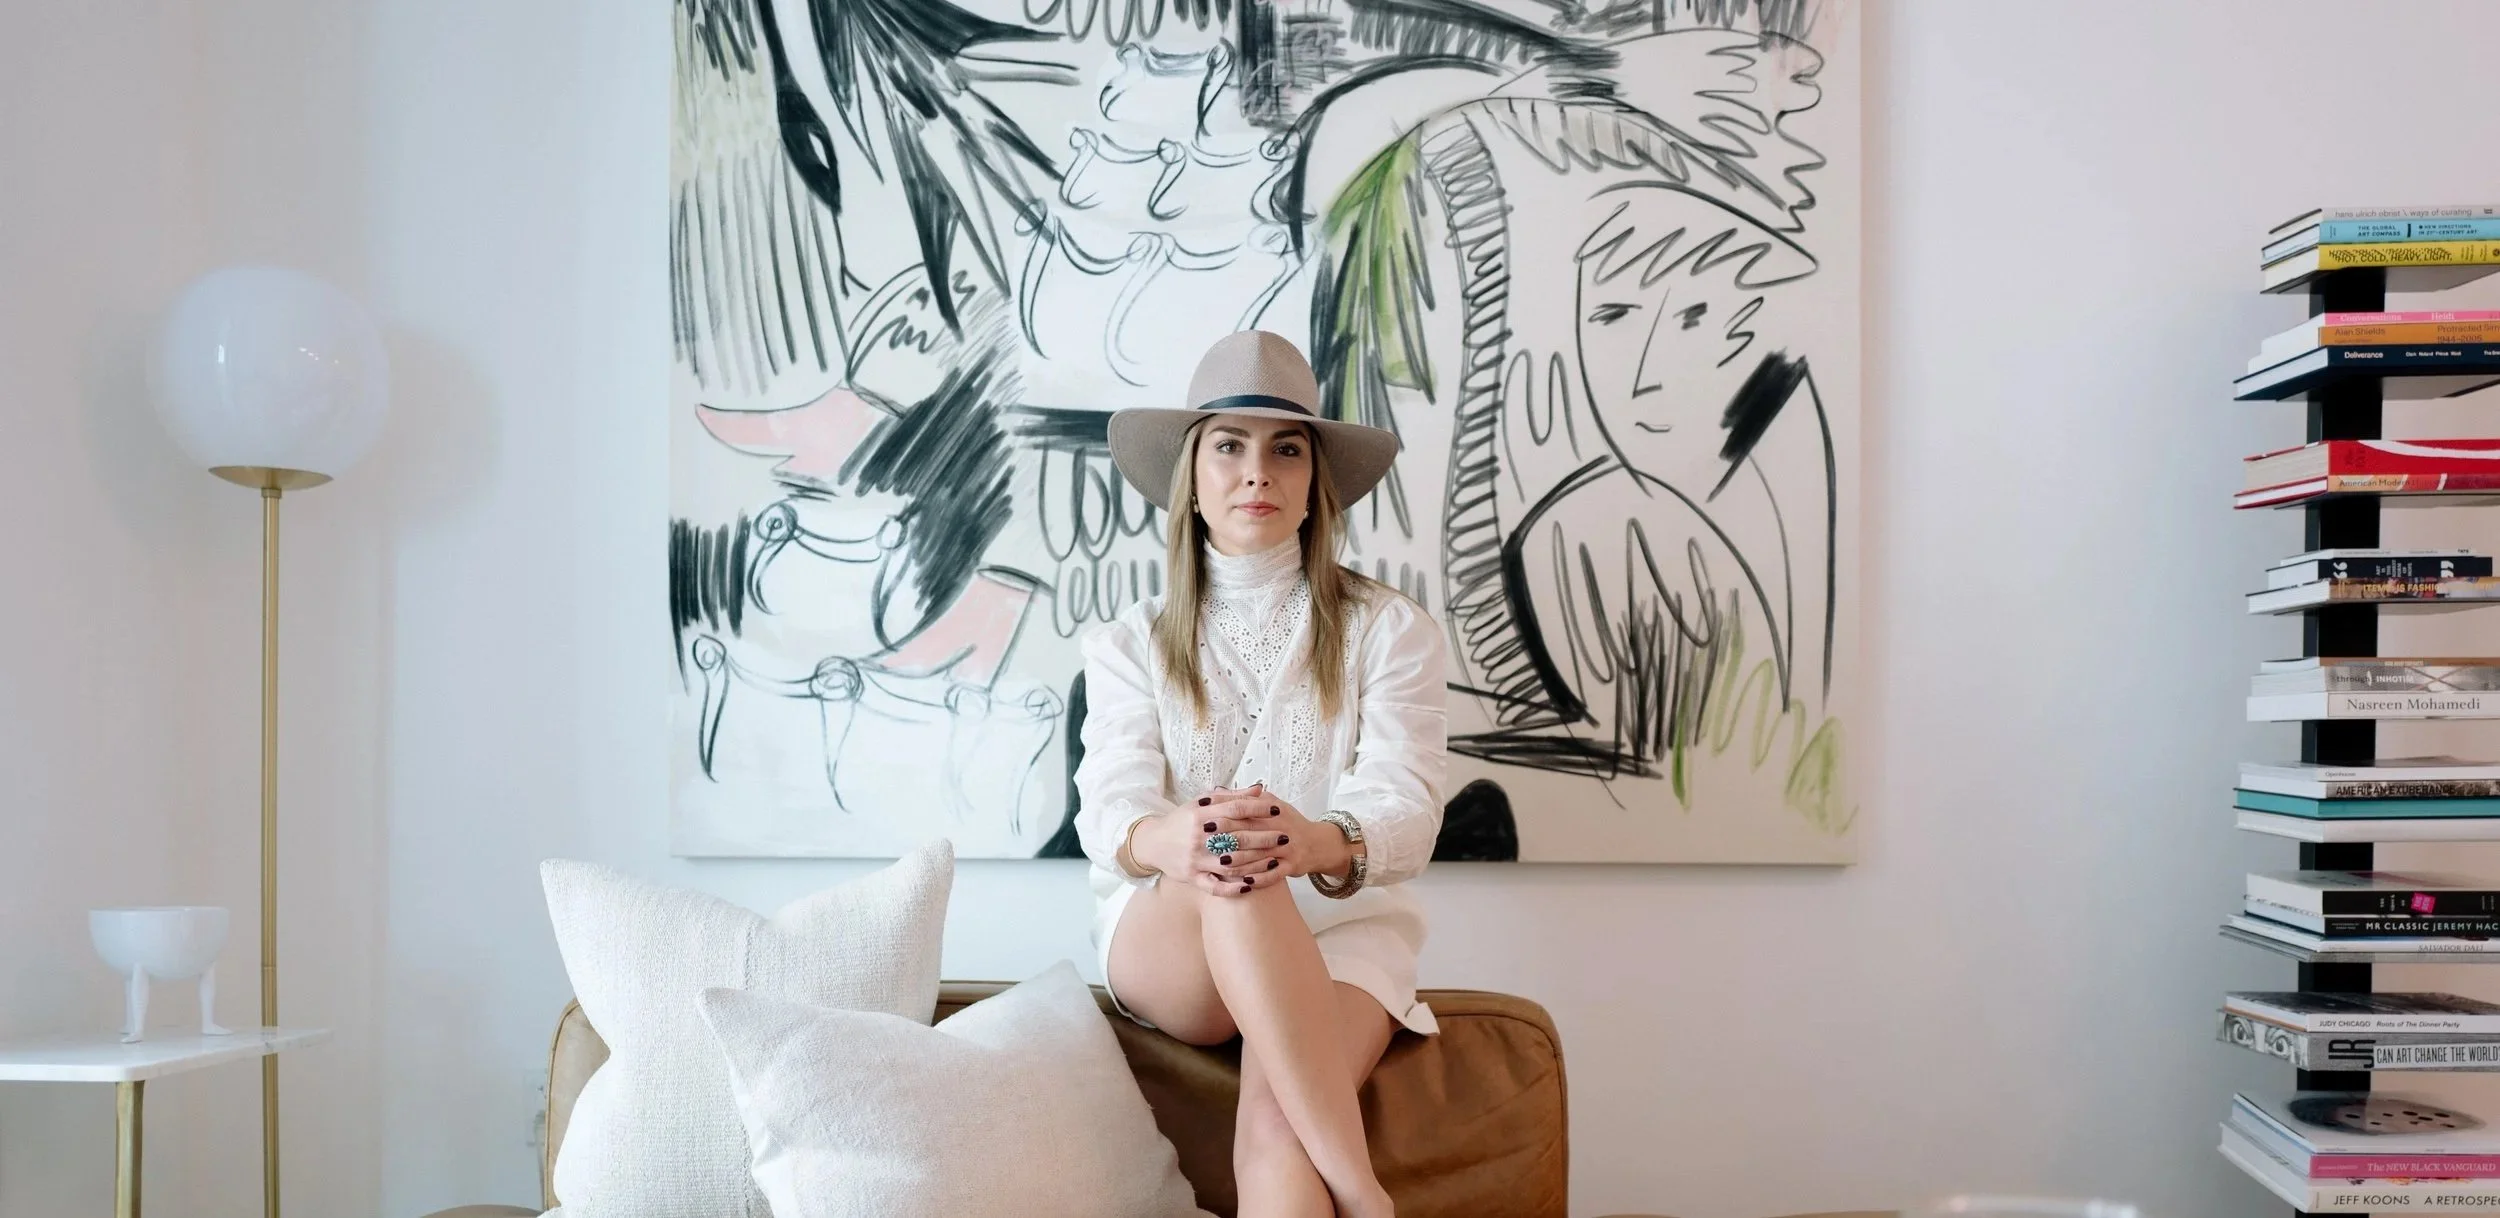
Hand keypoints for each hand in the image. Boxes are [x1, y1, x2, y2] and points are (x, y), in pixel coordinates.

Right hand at [1133, 787, 1285, 896]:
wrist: (1152, 842)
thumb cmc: (1182, 820)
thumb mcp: (1201, 803)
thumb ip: (1230, 797)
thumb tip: (1260, 789)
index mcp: (1201, 815)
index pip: (1234, 809)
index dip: (1257, 809)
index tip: (1276, 809)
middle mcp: (1199, 837)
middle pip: (1237, 837)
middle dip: (1264, 837)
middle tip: (1285, 837)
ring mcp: (1196, 859)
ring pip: (1231, 864)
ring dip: (1256, 864)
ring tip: (1276, 860)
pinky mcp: (1192, 878)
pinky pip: (1215, 887)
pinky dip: (1233, 888)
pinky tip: (1251, 885)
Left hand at [1183, 783, 1353, 895]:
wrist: (1316, 843)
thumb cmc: (1288, 822)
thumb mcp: (1272, 804)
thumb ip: (1247, 798)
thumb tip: (1219, 790)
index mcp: (1273, 812)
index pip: (1246, 813)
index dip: (1226, 818)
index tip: (1206, 821)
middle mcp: (1281, 829)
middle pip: (1251, 835)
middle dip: (1228, 840)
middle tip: (1208, 845)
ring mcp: (1287, 849)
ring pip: (1260, 857)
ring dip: (1240, 863)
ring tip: (1221, 865)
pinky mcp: (1292, 866)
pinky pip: (1273, 875)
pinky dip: (1259, 879)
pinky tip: (1244, 883)